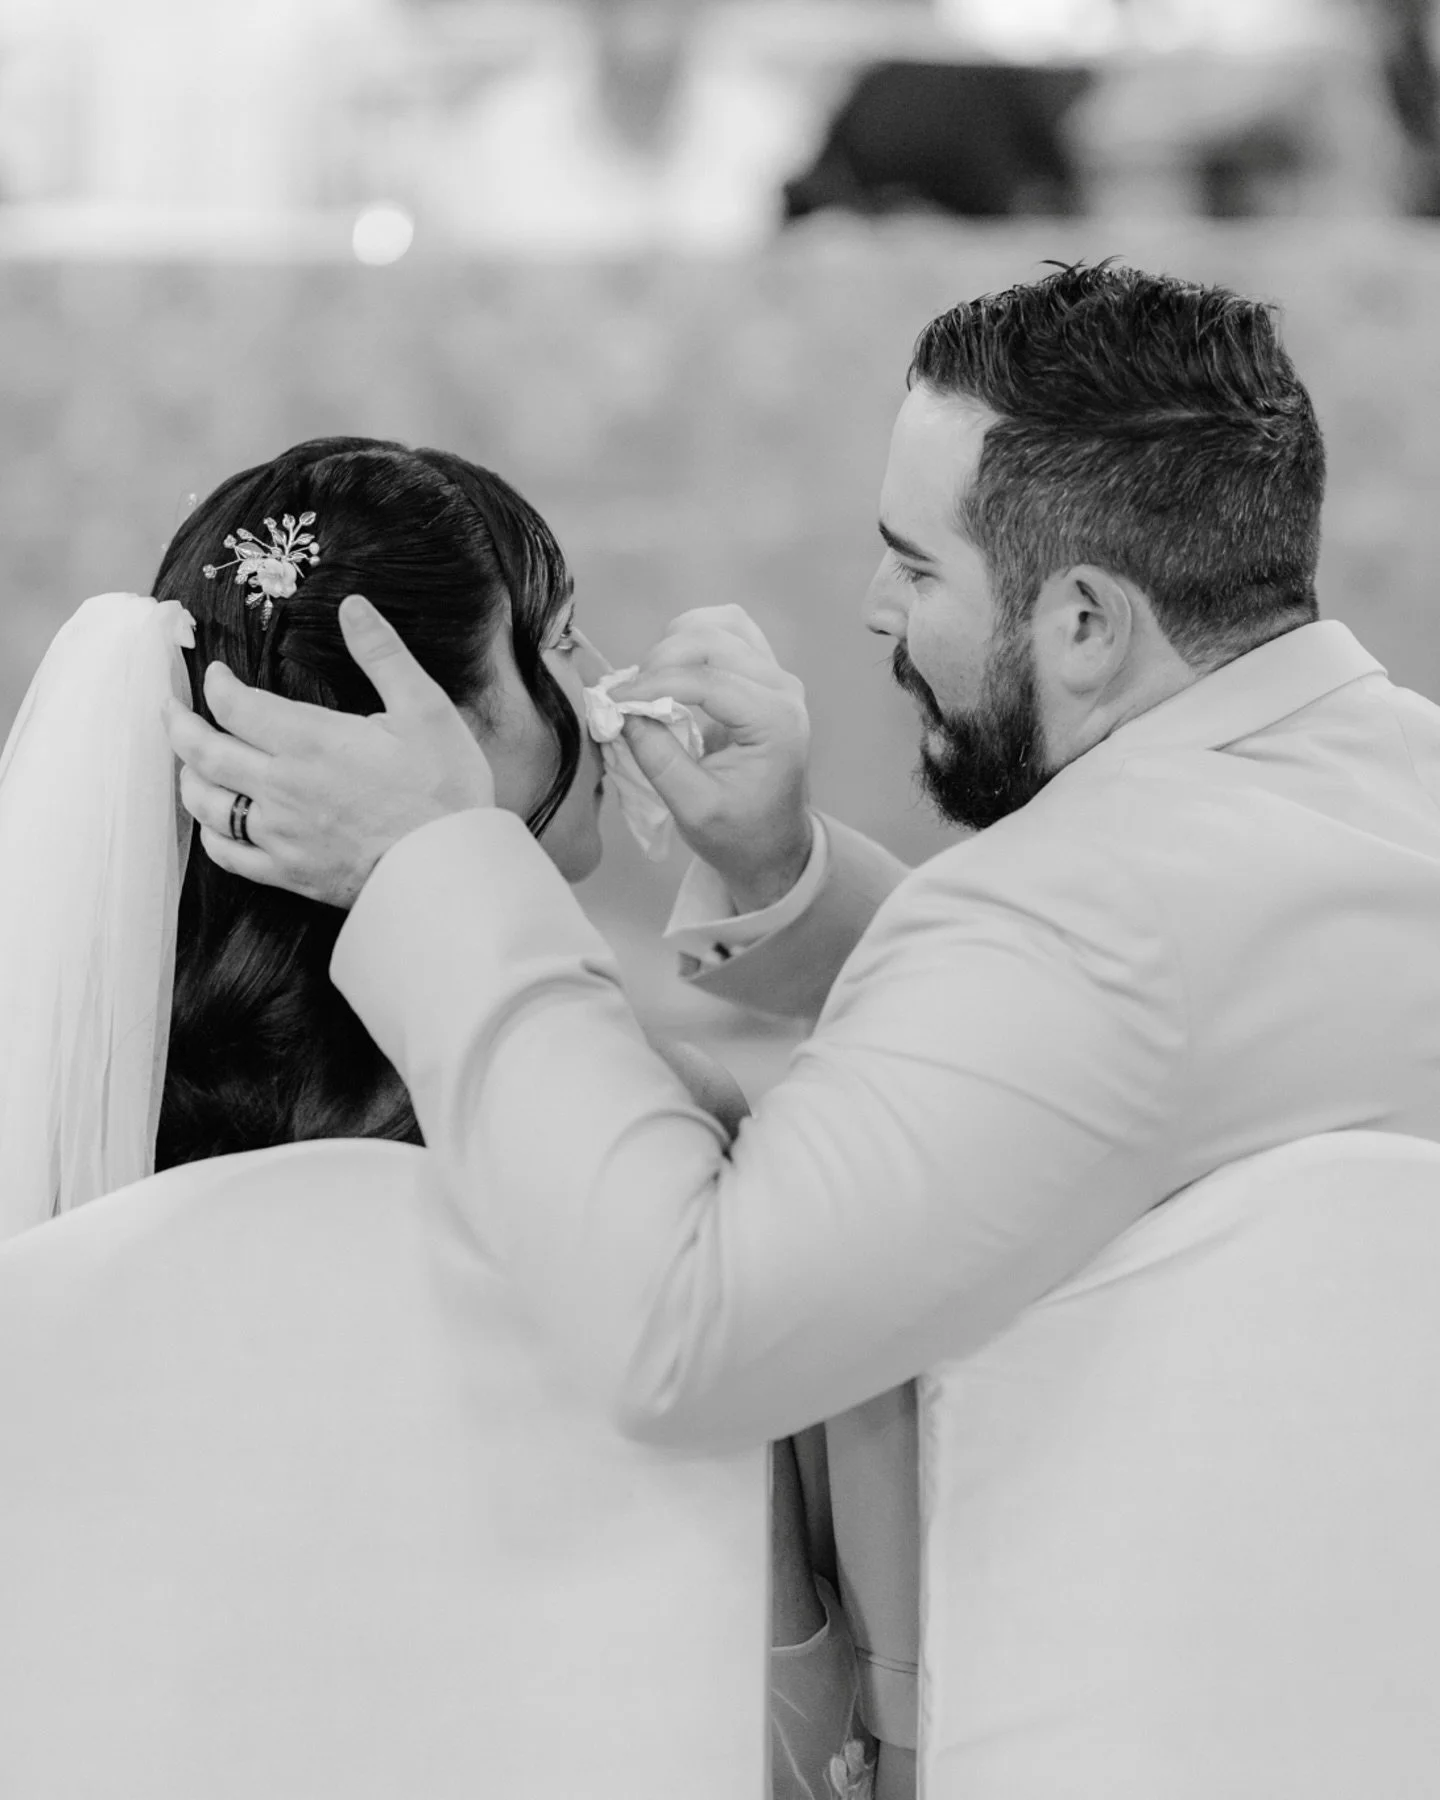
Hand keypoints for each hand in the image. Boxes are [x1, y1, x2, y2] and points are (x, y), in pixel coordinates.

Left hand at [162, 594, 494, 908]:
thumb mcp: (425, 709)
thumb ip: (382, 655)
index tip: (215, 673)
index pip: (235, 705)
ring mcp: (280, 834)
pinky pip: (228, 854)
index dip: (216, 683)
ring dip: (187, 776)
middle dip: (178, 724)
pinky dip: (209, 833)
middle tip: (169, 708)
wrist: (450, 869)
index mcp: (310, 741)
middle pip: (204, 752)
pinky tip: (213, 822)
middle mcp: (281, 787)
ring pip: (205, 803)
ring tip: (187, 760)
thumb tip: (352, 606)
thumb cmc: (445, 789)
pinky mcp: (288, 872)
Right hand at [610, 605, 812, 912]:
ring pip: (723, 624)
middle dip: (661, 660)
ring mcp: (778, 676)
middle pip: (714, 640)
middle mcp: (784, 689)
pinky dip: (693, 639)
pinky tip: (670, 669)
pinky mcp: (765, 673)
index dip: (654, 685)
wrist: (773, 845)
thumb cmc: (739, 834)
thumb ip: (659, 759)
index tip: (614, 702)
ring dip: (677, 642)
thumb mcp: (693, 808)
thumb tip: (622, 712)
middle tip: (627, 694)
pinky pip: (730, 631)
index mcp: (776, 722)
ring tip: (649, 680)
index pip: (708, 681)